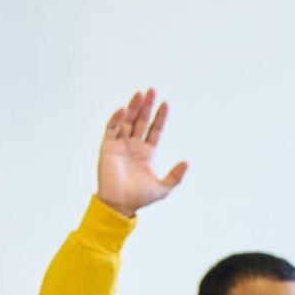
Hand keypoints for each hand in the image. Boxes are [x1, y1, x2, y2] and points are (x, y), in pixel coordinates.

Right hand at [96, 89, 188, 216]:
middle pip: (141, 121)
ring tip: (140, 94)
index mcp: (147, 153)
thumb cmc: (141, 197)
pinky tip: (123, 109)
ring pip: (127, 121)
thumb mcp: (163, 187)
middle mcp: (134, 146)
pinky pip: (110, 130)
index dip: (160, 117)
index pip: (155, 130)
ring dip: (132, 107)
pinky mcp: (107, 148)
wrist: (120, 204)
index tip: (166, 104)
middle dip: (146, 106)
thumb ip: (175, 175)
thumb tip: (187, 162)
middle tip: (152, 90)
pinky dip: (116, 119)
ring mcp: (120, 145)